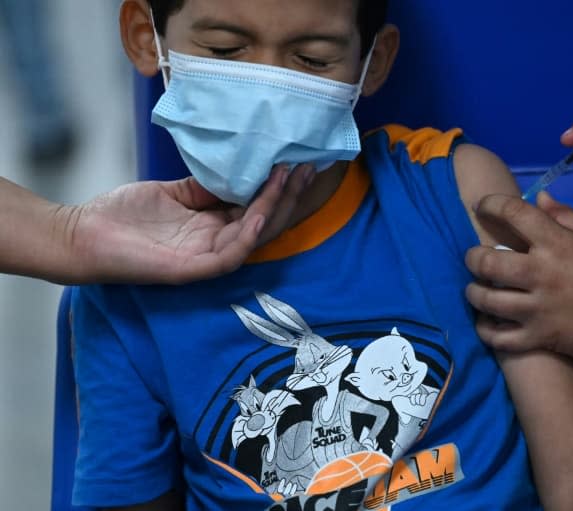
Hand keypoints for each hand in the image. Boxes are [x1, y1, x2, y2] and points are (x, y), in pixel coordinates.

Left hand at [64, 164, 312, 284]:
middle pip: (263, 223)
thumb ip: (204, 187)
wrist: (82, 234)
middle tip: (308, 166)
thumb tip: (236, 167)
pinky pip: (228, 255)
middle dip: (288, 196)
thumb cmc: (123, 216)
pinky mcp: (190, 270)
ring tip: (288, 178)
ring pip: (252, 237)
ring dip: (274, 209)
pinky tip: (258, 211)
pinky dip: (246, 234)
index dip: (278, 189)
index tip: (297, 160)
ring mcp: (204, 259)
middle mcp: (215, 244)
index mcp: (212, 228)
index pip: (256, 209)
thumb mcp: (173, 193)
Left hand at [465, 193, 572, 363]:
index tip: (481, 207)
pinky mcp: (540, 337)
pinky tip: (487, 323)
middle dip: (472, 257)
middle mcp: (541, 273)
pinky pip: (498, 337)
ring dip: (474, 293)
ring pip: (486, 300)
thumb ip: (565, 216)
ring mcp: (538, 308)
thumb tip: (539, 197)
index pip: (513, 212)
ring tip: (476, 290)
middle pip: (486, 261)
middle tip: (474, 259)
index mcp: (557, 243)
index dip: (490, 204)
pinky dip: (486, 331)